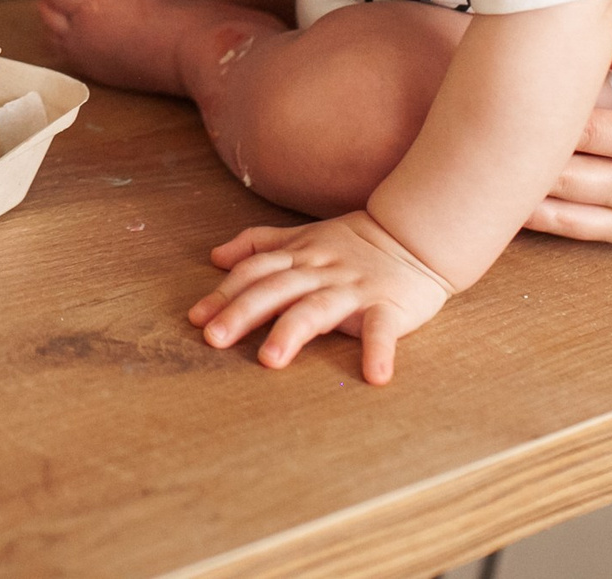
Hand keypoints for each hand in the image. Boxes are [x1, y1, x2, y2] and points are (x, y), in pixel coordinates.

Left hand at [189, 211, 453, 381]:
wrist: (415, 234)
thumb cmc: (354, 241)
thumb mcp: (304, 235)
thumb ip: (261, 245)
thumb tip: (215, 256)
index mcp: (300, 256)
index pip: (255, 271)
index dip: (225, 293)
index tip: (196, 318)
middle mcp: (321, 271)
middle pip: (275, 290)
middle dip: (242, 313)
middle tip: (213, 338)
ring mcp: (355, 289)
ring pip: (318, 308)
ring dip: (293, 331)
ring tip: (270, 360)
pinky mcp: (390, 306)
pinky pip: (384, 329)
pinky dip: (380, 350)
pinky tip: (375, 376)